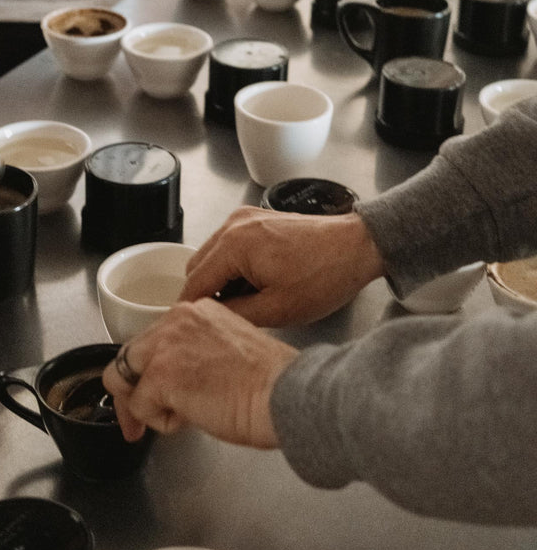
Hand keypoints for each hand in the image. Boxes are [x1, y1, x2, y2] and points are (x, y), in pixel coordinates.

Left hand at [102, 298, 296, 445]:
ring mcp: (166, 346)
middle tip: (137, 423)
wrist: (285, 392)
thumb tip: (175, 382)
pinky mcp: (161, 375)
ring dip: (142, 408)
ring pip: (123, 379)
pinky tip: (190, 420)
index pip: (152, 340)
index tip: (153, 394)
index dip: (148, 372)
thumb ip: (195, 353)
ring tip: (173, 421)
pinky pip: (140, 406)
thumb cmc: (270, 382)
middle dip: (129, 392)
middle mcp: (176, 320)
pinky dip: (159, 423)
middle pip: (128, 356)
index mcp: (195, 311)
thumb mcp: (227, 350)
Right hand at [182, 208, 384, 325]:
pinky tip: (254, 284)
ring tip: (244, 303)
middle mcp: (233, 225)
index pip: (194, 283)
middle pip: (197, 266)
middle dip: (205, 294)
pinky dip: (233, 266)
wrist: (357, 247)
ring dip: (219, 280)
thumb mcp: (277, 310)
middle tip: (223, 321)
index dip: (192, 311)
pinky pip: (229, 245)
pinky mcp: (256, 219)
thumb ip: (234, 315)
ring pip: (212, 255)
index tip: (193, 331)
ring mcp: (244, 218)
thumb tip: (210, 320)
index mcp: (234, 245)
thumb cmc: (324, 276)